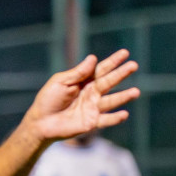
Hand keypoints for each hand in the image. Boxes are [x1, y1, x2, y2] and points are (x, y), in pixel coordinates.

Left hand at [21, 50, 139, 142]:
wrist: (40, 123)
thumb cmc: (48, 100)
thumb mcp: (60, 83)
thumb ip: (77, 73)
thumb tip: (93, 58)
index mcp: (84, 82)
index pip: (101, 69)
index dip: (113, 61)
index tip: (125, 53)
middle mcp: (92, 94)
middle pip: (109, 82)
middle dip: (121, 74)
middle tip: (134, 66)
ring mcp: (93, 108)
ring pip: (112, 101)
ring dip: (124, 97)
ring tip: (136, 92)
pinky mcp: (91, 122)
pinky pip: (106, 120)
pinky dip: (115, 118)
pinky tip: (124, 114)